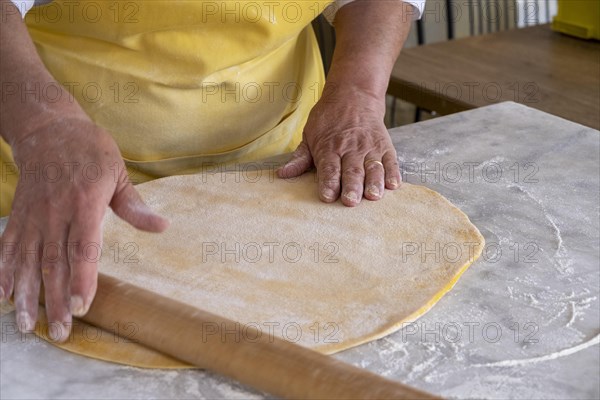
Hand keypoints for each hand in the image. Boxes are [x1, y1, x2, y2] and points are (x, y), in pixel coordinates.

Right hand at [0, 117, 168, 341]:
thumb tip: (162, 227)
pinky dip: (4, 272)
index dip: (82, 278)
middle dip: (55, 300)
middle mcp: (55, 213)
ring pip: (28, 261)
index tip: (82, 305)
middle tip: (60, 332)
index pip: (83, 247)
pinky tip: (3, 296)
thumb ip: (134, 206)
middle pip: (54, 263)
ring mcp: (34, 216)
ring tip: (26, 325)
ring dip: (27, 295)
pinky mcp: (19, 216)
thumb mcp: (118, 172)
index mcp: (84, 203)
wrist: (49, 130)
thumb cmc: (90, 151)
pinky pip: (8, 247)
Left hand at [277, 85, 400, 206]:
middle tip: (351, 201)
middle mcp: (350, 148)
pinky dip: (393, 173)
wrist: (353, 95)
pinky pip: (391, 161)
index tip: (328, 196)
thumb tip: (283, 174)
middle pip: (351, 170)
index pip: (329, 168)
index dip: (328, 182)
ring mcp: (370, 147)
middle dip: (351, 187)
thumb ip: (300, 158)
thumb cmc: (329, 119)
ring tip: (373, 196)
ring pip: (373, 168)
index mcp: (329, 147)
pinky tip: (394, 185)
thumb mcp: (309, 134)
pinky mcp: (385, 146)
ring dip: (374, 183)